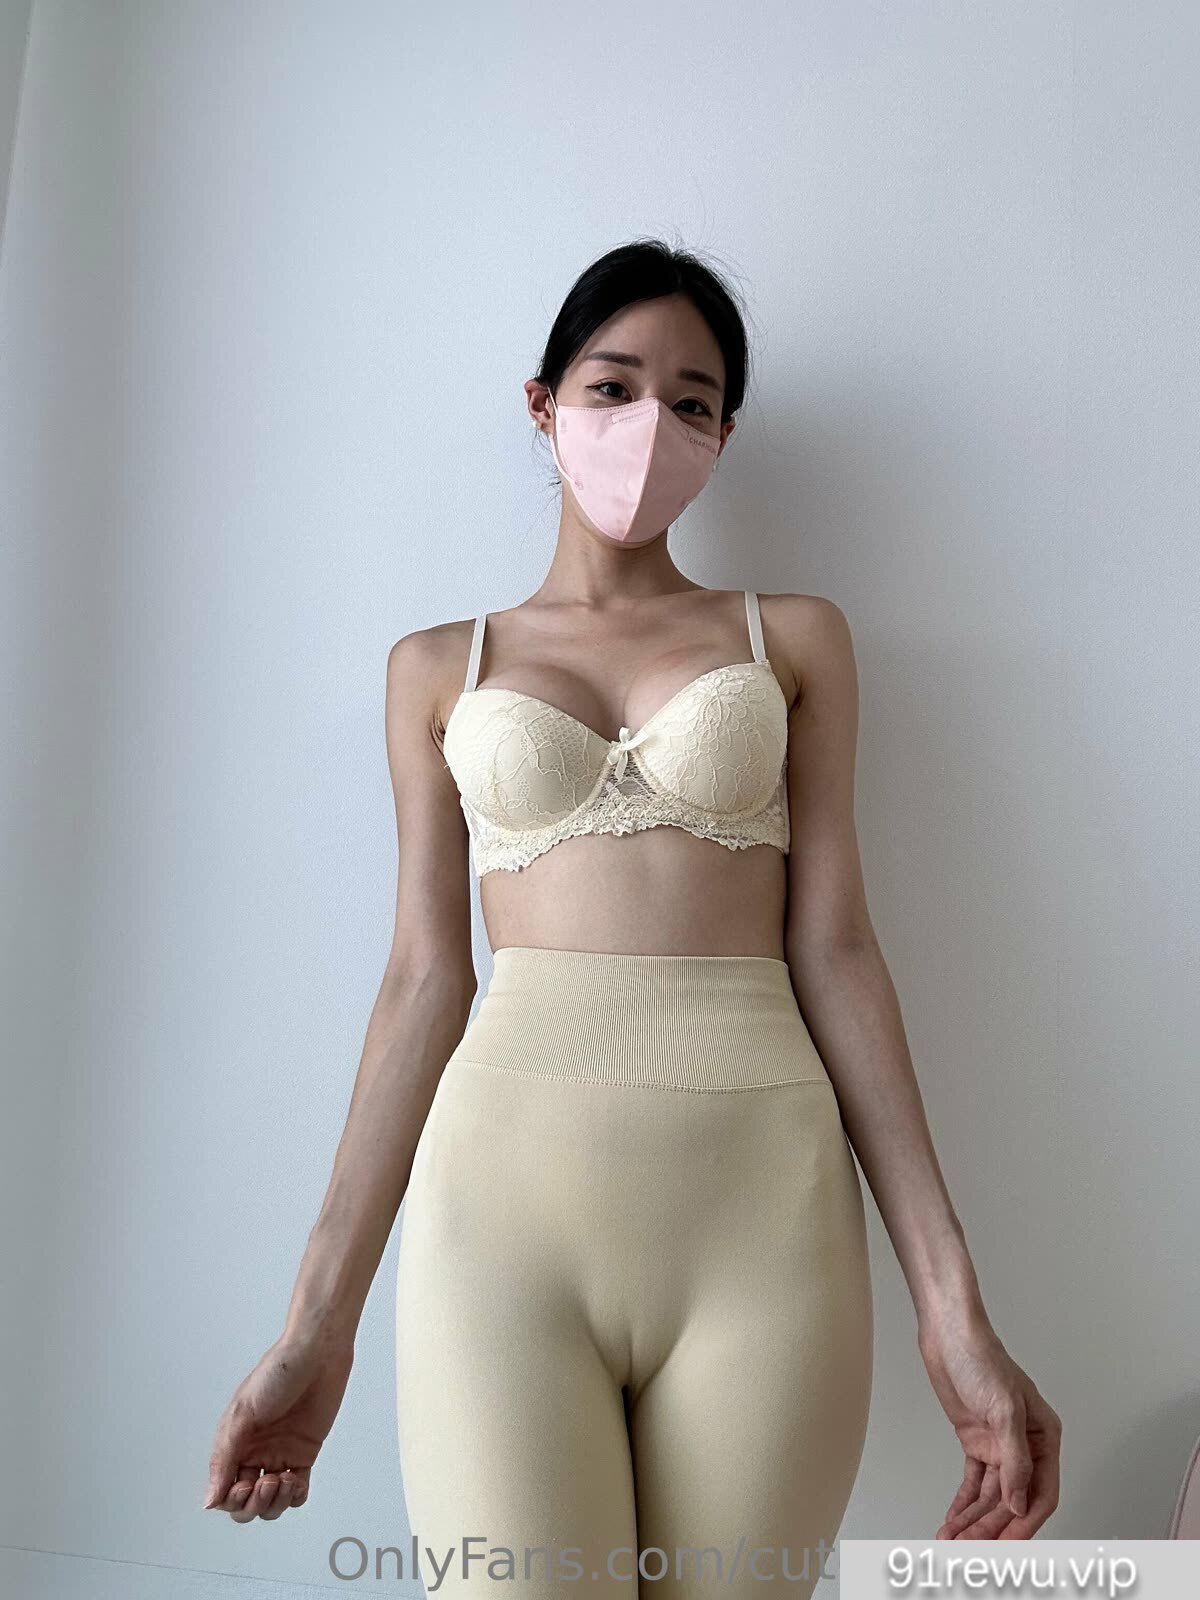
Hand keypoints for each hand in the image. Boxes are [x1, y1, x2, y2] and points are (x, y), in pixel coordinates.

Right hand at [204, 1328, 353, 1521]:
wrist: (317, 1354)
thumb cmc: (277, 1372)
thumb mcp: (242, 1414)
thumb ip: (225, 1459)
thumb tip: (209, 1502)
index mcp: (234, 1443)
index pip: (223, 1491)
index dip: (231, 1499)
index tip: (244, 1485)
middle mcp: (254, 1452)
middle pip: (245, 1503)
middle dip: (254, 1503)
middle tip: (267, 1482)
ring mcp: (279, 1454)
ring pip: (270, 1502)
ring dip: (275, 1502)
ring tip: (284, 1479)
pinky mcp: (304, 1454)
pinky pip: (297, 1491)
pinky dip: (295, 1496)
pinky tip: (296, 1481)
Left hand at [918, 1309, 1060, 1538]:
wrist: (948, 1334)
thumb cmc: (982, 1358)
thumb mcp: (1004, 1409)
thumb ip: (1015, 1460)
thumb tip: (1018, 1503)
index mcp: (1044, 1436)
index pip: (1042, 1493)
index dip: (1024, 1524)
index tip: (1006, 1546)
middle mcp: (1025, 1445)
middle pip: (1013, 1500)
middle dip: (993, 1527)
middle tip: (971, 1550)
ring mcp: (999, 1445)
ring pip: (991, 1496)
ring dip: (974, 1520)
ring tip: (954, 1540)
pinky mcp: (975, 1441)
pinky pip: (974, 1483)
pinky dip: (964, 1503)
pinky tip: (954, 1521)